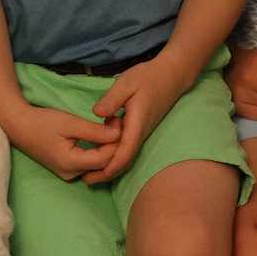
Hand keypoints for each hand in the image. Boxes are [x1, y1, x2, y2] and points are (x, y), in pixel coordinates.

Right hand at [4, 102, 118, 181]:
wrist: (19, 126)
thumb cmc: (42, 122)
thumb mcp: (69, 123)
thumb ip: (94, 131)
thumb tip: (118, 135)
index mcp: (71, 164)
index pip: (104, 158)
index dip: (116, 141)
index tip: (120, 121)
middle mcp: (71, 174)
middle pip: (102, 164)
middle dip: (114, 145)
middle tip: (118, 122)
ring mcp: (69, 174)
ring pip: (97, 165)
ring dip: (107, 148)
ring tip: (112, 127)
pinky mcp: (67, 169)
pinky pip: (89, 163)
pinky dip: (98, 151)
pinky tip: (101, 136)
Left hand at [86, 56, 197, 184]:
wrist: (171, 76)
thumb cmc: (147, 77)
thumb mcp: (126, 83)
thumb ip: (112, 99)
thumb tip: (97, 114)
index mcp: (136, 124)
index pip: (124, 152)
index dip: (110, 166)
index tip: (92, 174)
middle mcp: (141, 133)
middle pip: (125, 160)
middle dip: (107, 172)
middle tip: (85, 179)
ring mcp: (142, 132)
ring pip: (127, 156)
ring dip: (111, 166)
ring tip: (91, 172)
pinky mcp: (141, 129)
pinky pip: (128, 148)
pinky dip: (115, 156)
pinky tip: (103, 154)